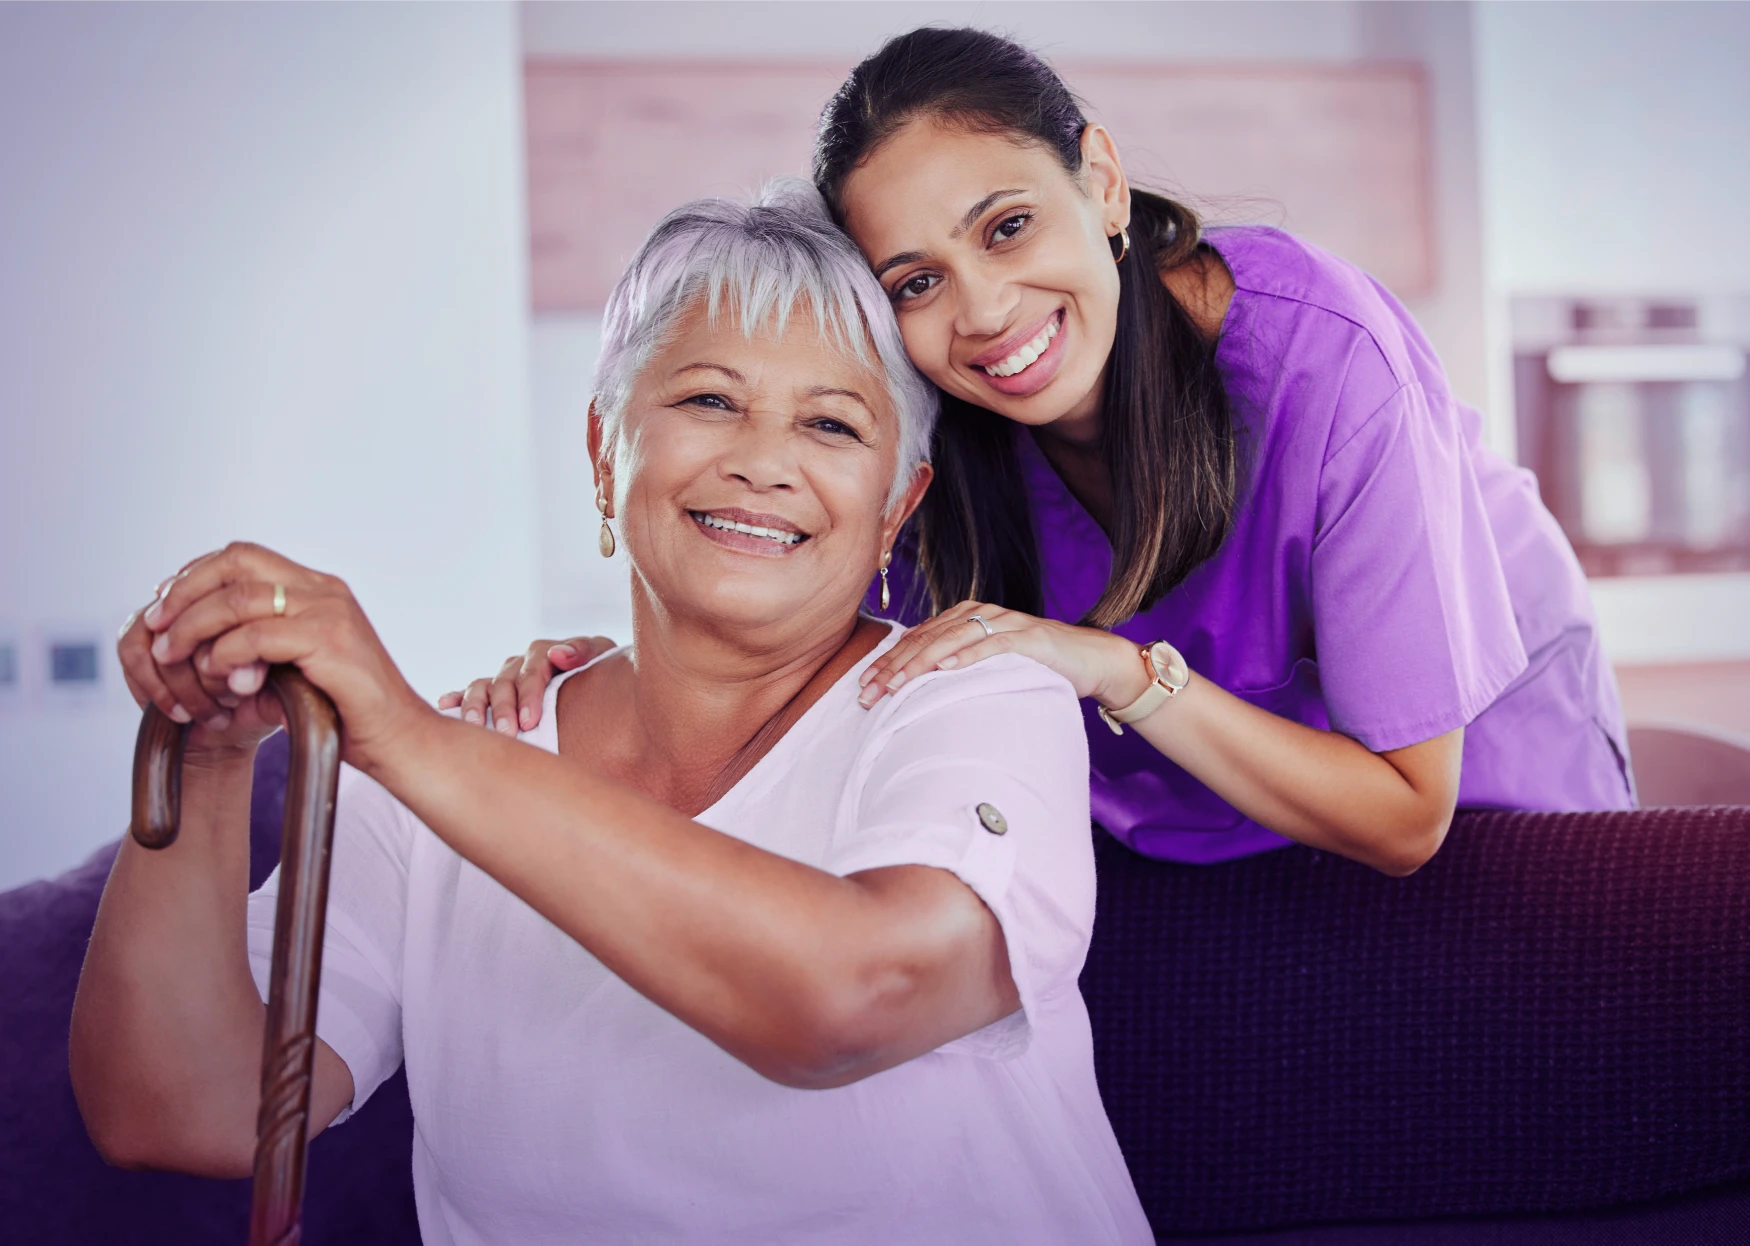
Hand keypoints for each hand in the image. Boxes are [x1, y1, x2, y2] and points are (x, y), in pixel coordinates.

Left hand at [132, 542, 430, 773]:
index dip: (196, 576)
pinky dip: (226, 654)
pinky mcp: (331, 640)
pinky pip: (257, 636)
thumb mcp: (294, 670)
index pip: (244, 557)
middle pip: (237, 561)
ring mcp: (330, 611)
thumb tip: (199, 649)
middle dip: (185, 591)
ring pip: (240, 597)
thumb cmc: (348, 715)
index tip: (165, 608)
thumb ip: (256, 650)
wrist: (399, 741)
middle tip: (156, 625)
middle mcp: (324, 590)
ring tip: (172, 655)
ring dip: (194, 625)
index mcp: (318, 590)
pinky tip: (216, 676)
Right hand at [437, 636, 616, 734]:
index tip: (530, 720)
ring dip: (476, 706)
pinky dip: (457, 698)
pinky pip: (470, 694)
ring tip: (475, 726)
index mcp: (545, 654)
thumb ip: (584, 651)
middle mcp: (520, 665)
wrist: (600, 687)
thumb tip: (557, 654)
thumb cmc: (602, 672)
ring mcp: (505, 680)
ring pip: (483, 687)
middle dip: (504, 707)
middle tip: (509, 733)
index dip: (529, 693)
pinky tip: (446, 705)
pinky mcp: (494, 696)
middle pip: (504, 681)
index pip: (532, 668)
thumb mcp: (601, 656)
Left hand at [855, 600, 1148, 708]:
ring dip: (920, 663)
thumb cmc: (1034, 667)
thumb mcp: (986, 666)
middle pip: (926, 640)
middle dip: (893, 667)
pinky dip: (967, 656)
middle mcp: (979, 614)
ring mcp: (1004, 623)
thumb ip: (954, 668)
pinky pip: (992, 645)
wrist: (1089, 660)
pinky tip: (945, 669)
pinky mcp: (1028, 638)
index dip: (887, 663)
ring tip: (896, 684)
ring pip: (952, 640)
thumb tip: (914, 692)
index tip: (862, 689)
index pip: (916, 640)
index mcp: (963, 618)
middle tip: (868, 694)